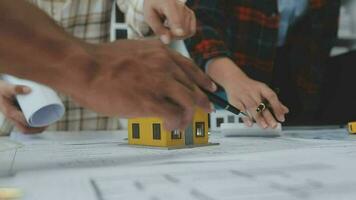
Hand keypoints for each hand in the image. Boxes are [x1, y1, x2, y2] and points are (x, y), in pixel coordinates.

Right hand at [0, 80, 46, 133]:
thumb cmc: (0, 89)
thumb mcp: (6, 88)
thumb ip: (15, 88)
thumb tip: (29, 89)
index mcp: (10, 113)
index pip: (24, 124)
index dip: (36, 125)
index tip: (46, 122)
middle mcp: (12, 117)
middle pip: (25, 129)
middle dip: (37, 129)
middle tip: (48, 124)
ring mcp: (13, 117)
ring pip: (25, 128)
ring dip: (35, 128)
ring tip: (47, 123)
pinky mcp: (16, 115)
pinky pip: (24, 124)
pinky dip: (32, 125)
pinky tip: (40, 121)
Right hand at [63, 39, 215, 130]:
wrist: (84, 67)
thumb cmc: (102, 61)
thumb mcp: (133, 50)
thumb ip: (149, 59)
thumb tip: (154, 71)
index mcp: (161, 53)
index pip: (191, 68)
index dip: (203, 81)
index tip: (209, 89)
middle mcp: (165, 66)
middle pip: (194, 87)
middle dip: (201, 102)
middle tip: (204, 111)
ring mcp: (160, 83)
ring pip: (190, 102)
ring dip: (189, 116)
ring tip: (183, 125)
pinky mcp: (151, 102)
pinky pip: (175, 116)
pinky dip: (176, 124)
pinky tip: (171, 127)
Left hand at [143, 0, 195, 43]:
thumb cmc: (153, 6)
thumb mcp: (149, 17)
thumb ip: (158, 29)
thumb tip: (167, 41)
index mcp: (168, 4)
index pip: (176, 19)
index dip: (178, 28)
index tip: (179, 34)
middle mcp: (181, 6)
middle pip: (182, 30)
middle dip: (173, 36)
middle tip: (163, 33)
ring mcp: (187, 10)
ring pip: (187, 32)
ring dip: (178, 35)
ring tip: (167, 29)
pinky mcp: (191, 14)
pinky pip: (191, 31)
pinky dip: (184, 34)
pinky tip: (175, 30)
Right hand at [207, 58, 288, 128]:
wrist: (233, 78)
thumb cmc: (249, 86)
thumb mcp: (263, 90)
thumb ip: (274, 101)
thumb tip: (284, 110)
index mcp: (261, 88)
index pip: (271, 97)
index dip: (277, 107)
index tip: (281, 117)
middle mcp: (253, 92)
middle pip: (261, 104)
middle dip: (268, 116)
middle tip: (274, 125)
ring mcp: (243, 96)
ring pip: (252, 107)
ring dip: (258, 117)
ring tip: (264, 126)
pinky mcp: (235, 101)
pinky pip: (240, 110)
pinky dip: (245, 117)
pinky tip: (250, 123)